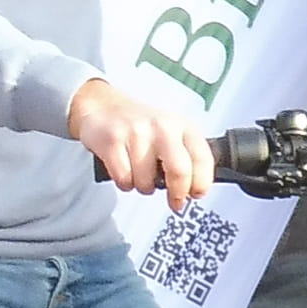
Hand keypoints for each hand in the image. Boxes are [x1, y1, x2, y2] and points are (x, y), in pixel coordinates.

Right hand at [67, 75, 211, 205]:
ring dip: (144, 186)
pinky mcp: (113, 141)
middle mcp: (162, 127)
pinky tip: (125, 170)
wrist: (103, 106)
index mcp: (182, 125)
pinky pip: (124, 179)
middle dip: (177, 194)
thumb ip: (185, 157)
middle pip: (179, 171)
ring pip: (146, 182)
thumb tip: (193, 189)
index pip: (202, 158)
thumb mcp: (171, 132)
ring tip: (140, 173)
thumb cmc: (141, 125)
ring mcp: (137, 133)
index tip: (196, 194)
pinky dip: (124, 182)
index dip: (202, 183)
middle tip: (175, 202)